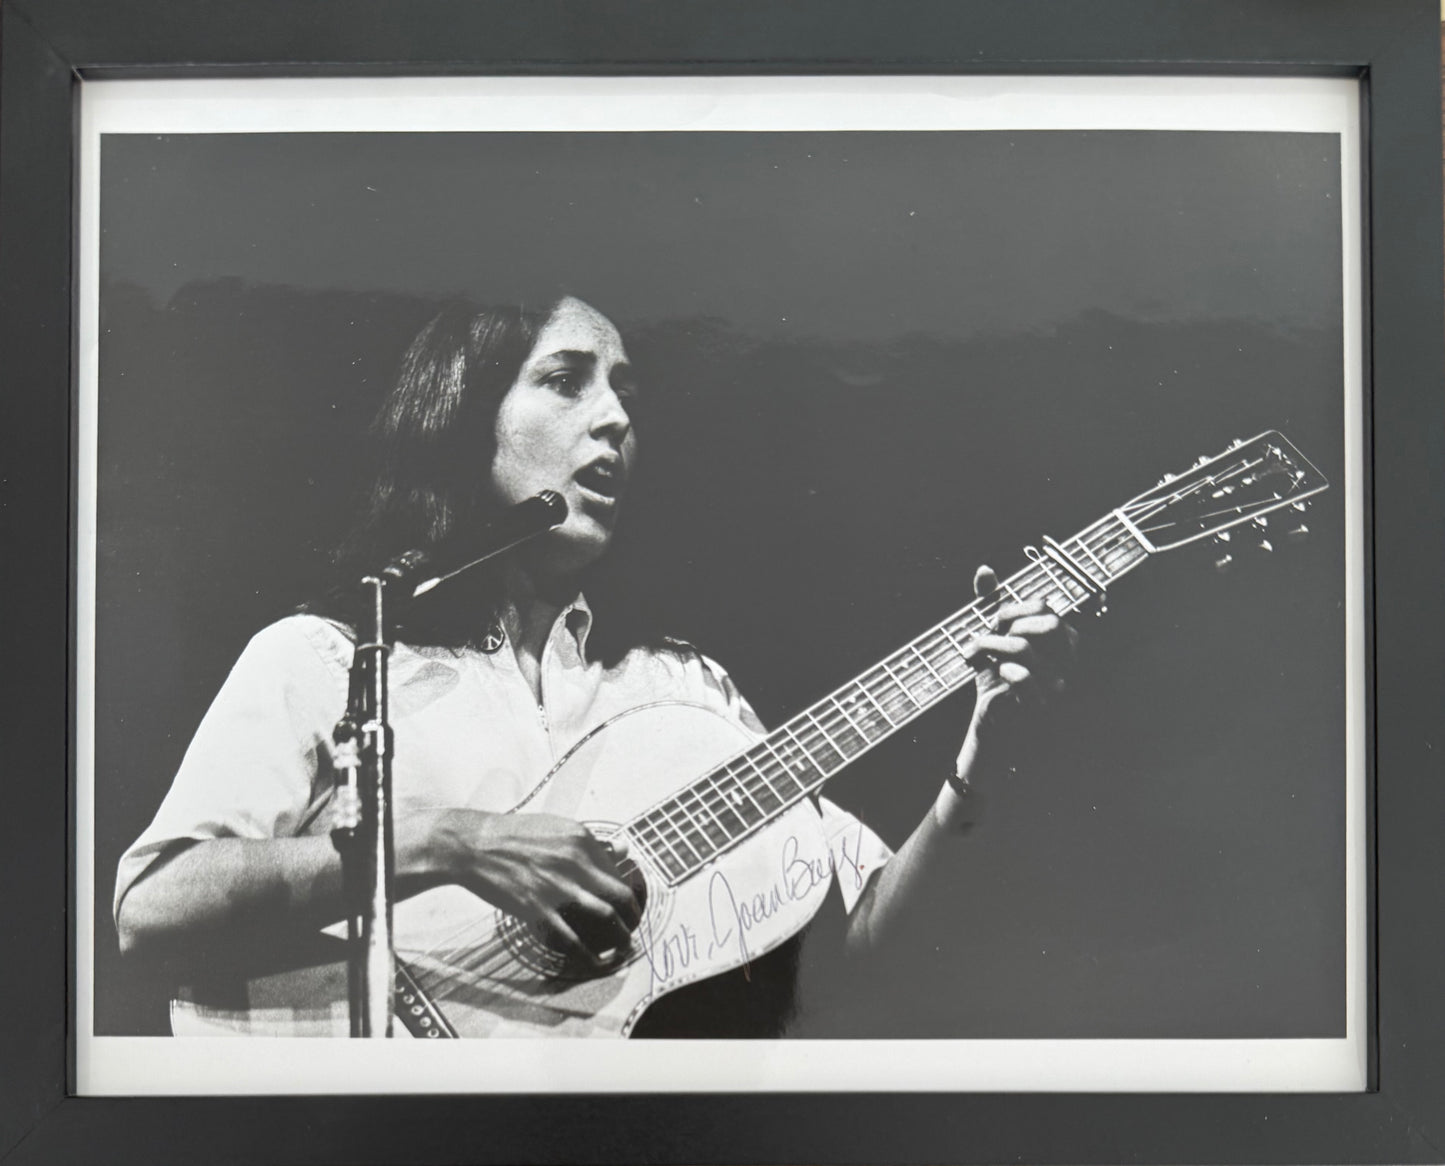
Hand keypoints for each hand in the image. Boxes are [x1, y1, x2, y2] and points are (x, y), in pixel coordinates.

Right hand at [428, 810, 642, 965]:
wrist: (473, 846)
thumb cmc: (512, 835)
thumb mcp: (555, 827)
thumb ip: (589, 841)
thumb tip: (622, 849)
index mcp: (580, 839)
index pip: (617, 868)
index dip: (625, 887)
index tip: (626, 900)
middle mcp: (575, 862)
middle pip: (620, 893)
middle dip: (634, 914)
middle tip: (635, 924)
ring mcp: (558, 887)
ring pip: (605, 915)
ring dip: (621, 935)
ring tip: (625, 945)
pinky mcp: (538, 909)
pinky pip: (571, 937)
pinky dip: (586, 953)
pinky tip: (594, 961)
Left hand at [955, 564, 1077, 780]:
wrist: (992, 716)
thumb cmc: (995, 673)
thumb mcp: (992, 635)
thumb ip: (989, 600)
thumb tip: (984, 569)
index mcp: (1059, 638)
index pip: (1044, 607)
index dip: (1013, 609)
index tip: (994, 621)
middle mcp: (1064, 659)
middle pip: (1047, 624)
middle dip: (1011, 625)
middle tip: (989, 635)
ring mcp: (1055, 682)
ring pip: (1024, 648)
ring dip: (989, 646)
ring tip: (974, 654)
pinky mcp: (1038, 704)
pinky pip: (1024, 678)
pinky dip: (1004, 671)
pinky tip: (995, 673)